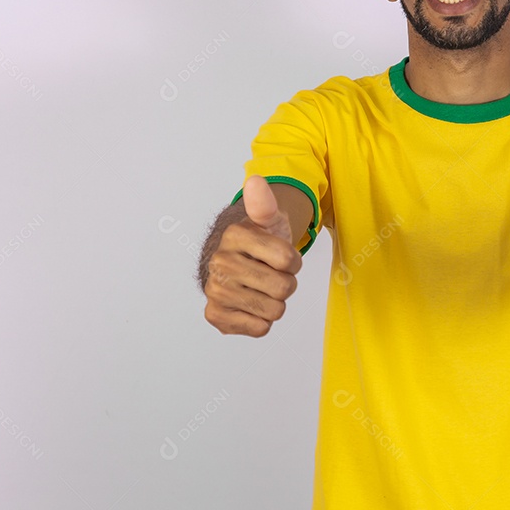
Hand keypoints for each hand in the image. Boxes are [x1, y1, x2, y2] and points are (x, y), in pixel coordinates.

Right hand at [204, 175, 301, 336]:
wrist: (236, 263)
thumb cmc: (259, 241)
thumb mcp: (268, 219)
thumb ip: (265, 203)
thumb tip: (256, 181)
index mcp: (235, 236)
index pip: (290, 261)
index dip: (293, 261)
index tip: (281, 256)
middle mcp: (220, 264)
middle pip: (284, 288)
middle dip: (286, 283)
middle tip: (271, 274)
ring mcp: (216, 291)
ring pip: (274, 310)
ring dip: (275, 302)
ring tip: (262, 288)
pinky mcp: (216, 315)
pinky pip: (260, 328)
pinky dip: (263, 320)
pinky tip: (252, 305)